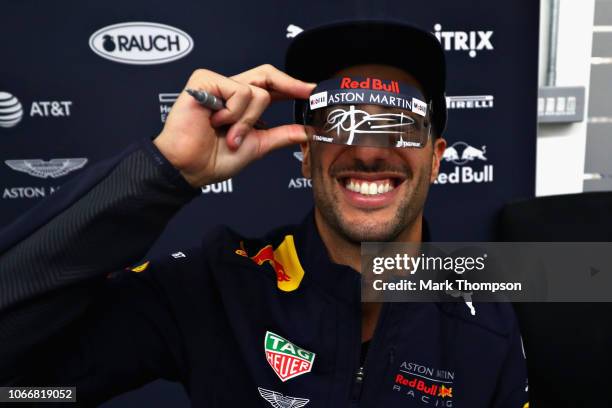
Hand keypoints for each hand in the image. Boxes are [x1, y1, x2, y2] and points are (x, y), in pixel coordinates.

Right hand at [153, 64, 314, 186]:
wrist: (190, 168)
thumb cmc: (214, 159)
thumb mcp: (257, 146)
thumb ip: (280, 135)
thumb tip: (306, 132)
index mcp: (240, 104)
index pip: (270, 87)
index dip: (292, 87)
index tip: (312, 91)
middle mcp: (229, 90)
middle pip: (267, 74)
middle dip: (289, 85)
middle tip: (306, 92)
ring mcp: (217, 83)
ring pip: (257, 92)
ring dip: (248, 121)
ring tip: (228, 134)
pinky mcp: (204, 80)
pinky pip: (239, 91)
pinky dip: (234, 113)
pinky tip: (216, 122)